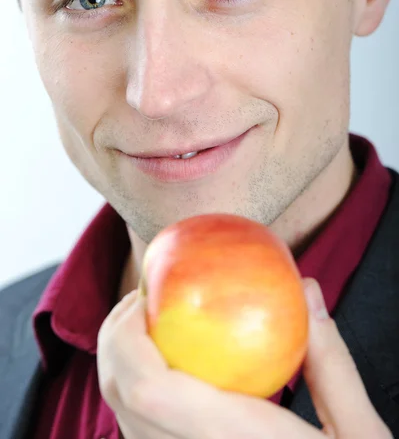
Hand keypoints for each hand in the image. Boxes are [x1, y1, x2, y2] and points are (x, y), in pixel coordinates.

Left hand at [97, 278, 391, 438]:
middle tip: (142, 299)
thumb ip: (331, 361)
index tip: (145, 296)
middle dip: (114, 338)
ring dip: (120, 362)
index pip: (146, 388)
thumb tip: (305, 290)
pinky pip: (139, 431)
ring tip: (148, 323)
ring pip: (123, 418)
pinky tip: (166, 365)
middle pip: (120, 396)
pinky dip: (133, 389)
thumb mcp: (359, 434)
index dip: (127, 336)